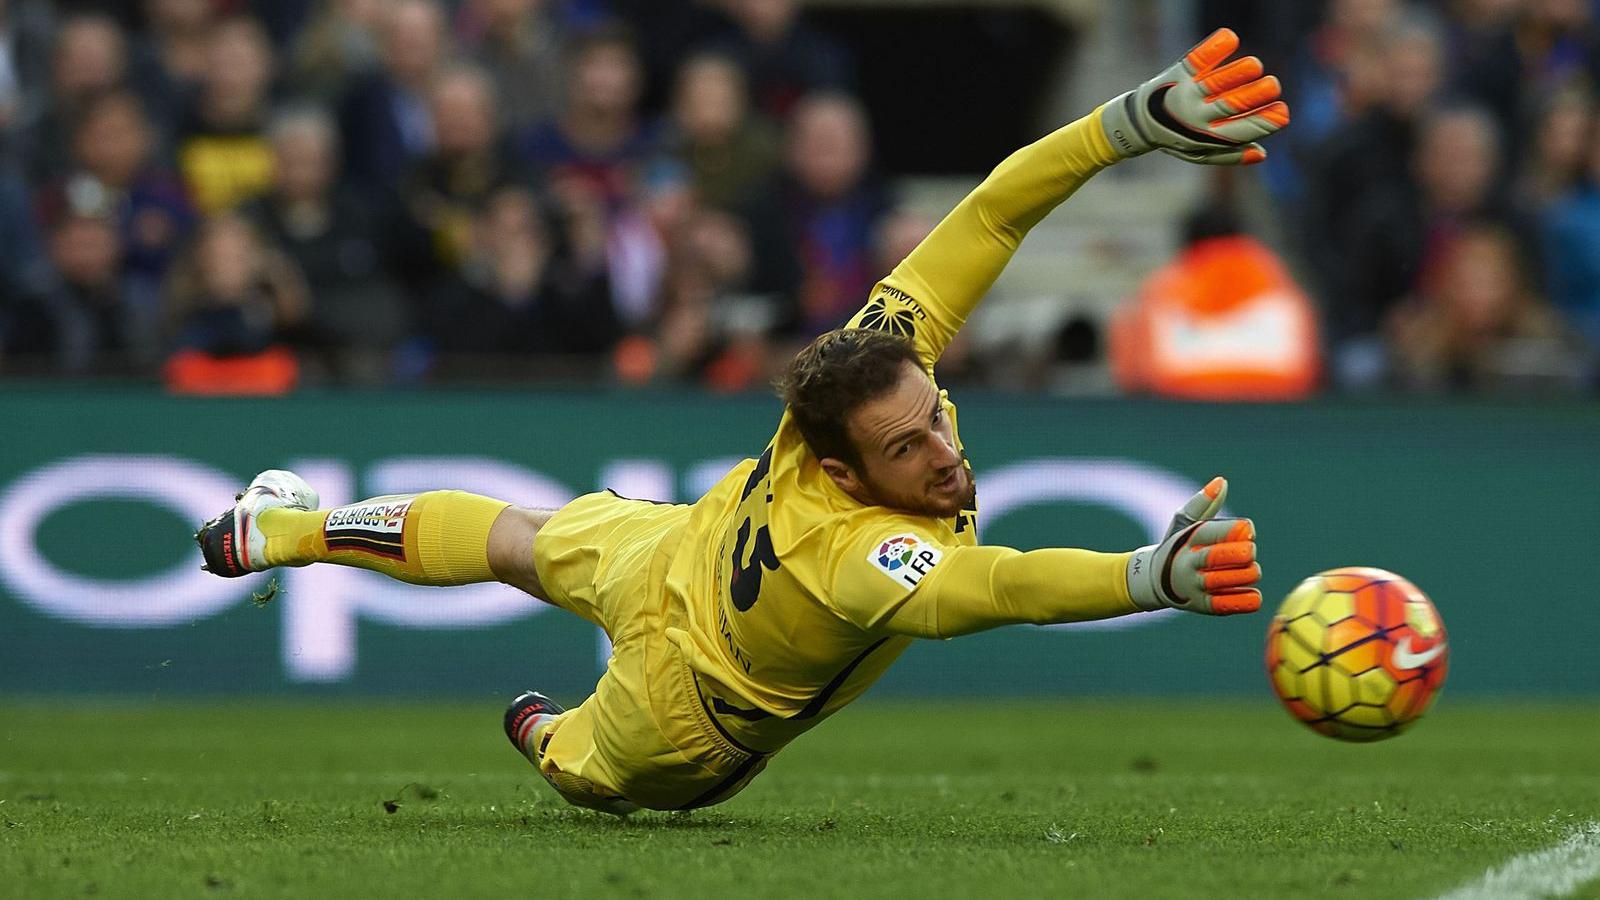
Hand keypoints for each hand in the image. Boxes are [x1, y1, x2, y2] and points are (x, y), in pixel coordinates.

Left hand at [1099, 28, 1289, 165]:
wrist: (1136, 124)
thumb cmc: (1176, 138)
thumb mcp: (1199, 152)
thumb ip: (1229, 154)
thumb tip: (1262, 153)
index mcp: (1205, 136)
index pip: (1239, 131)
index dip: (1263, 123)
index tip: (1283, 113)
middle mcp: (1196, 115)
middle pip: (1229, 106)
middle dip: (1253, 96)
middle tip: (1273, 85)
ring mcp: (1187, 93)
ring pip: (1214, 84)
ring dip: (1236, 74)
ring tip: (1254, 66)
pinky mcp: (1179, 73)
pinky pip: (1196, 60)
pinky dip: (1213, 49)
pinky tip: (1230, 38)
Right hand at [1127, 476, 1261, 614]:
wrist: (1154, 580)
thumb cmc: (1180, 547)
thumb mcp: (1185, 523)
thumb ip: (1205, 503)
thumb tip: (1222, 481)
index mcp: (1188, 539)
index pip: (1211, 532)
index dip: (1234, 530)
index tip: (1248, 530)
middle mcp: (1188, 562)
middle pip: (1215, 557)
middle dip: (1240, 553)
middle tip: (1250, 552)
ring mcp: (1194, 585)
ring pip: (1224, 581)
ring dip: (1246, 575)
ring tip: (1251, 571)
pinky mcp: (1202, 606)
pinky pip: (1227, 605)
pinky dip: (1244, 600)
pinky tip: (1253, 595)